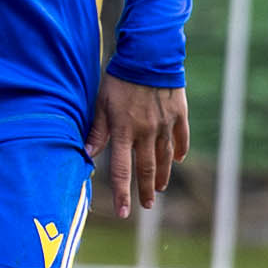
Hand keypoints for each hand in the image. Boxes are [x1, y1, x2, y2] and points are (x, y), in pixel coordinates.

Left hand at [87, 74, 189, 220]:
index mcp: (124, 131)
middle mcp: (146, 132)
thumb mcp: (102, 102)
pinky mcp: (178, 114)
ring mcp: (165, 124)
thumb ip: (97, 130)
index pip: (121, 170)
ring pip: (165, 157)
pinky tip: (179, 160)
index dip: (122, 193)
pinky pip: (181, 138)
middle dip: (145, 191)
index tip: (124, 213)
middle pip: (146, 169)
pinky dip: (180, 151)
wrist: (149, 54)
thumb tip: (86, 154)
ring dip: (162, 175)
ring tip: (159, 188)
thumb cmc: (120, 77)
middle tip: (146, 206)